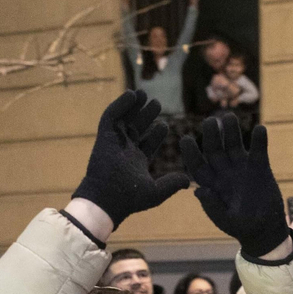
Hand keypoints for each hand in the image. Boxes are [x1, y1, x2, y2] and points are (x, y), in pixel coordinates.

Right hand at [72, 90, 189, 227]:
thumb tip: (188, 181)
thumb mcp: (156, 192)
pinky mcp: (104, 137)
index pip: (146, 144)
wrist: (107, 199)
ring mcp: (113, 143)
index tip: (165, 125)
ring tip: (144, 93)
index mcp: (135, 162)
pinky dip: (120, 104)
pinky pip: (111, 116)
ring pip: (123, 120)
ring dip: (133, 106)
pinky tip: (132, 94)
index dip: (156, 135)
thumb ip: (172, 184)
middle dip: (145, 116)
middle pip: (135, 128)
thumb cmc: (130, 198)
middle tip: (156, 103)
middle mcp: (124, 151)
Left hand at [179, 112, 289, 258]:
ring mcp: (241, 167)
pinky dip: (259, 140)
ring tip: (229, 118)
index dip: (191, 153)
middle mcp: (223, 172)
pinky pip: (259, 150)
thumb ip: (213, 207)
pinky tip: (260, 129)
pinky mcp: (260, 166)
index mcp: (211, 184)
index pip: (197, 165)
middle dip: (211, 135)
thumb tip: (200, 190)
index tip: (185, 139)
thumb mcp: (226, 221)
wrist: (265, 229)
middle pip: (214, 149)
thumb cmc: (241, 228)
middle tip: (210, 122)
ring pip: (234, 144)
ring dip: (231, 131)